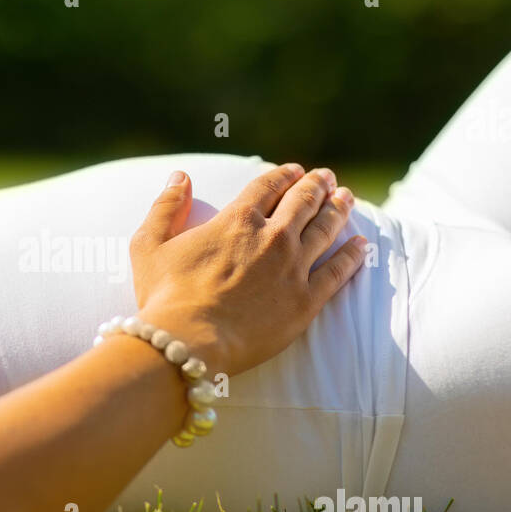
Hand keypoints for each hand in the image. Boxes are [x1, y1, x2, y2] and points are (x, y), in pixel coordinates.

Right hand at [129, 164, 366, 376]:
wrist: (188, 341)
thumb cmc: (164, 296)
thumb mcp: (149, 244)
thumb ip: (166, 206)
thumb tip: (180, 177)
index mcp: (237, 219)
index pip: (268, 186)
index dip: (284, 174)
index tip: (296, 170)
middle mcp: (271, 237)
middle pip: (303, 201)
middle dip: (318, 186)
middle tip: (327, 178)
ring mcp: (293, 268)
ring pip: (325, 229)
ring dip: (338, 209)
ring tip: (347, 198)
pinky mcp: (306, 301)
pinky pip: (338, 271)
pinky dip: (352, 255)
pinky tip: (361, 245)